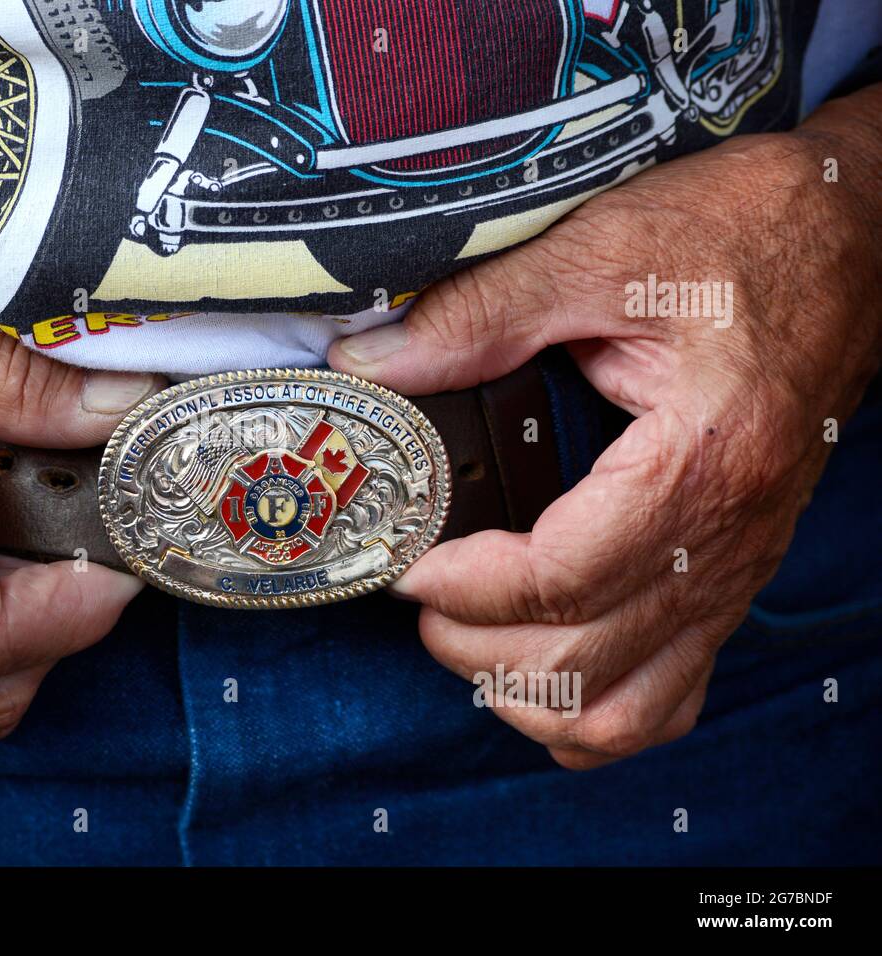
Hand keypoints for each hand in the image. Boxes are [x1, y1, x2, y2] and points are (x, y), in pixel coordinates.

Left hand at [330, 89, 881, 767]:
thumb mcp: (603, 247)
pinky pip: (670, 698)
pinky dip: (595, 710)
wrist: (853, 240)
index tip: (405, 564)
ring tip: (468, 637)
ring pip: (625, 708)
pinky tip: (540, 670)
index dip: (465, 587)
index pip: (561, 579)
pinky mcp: (732, 577)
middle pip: (583, 659)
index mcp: (700, 460)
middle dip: (474, 645)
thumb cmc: (740, 236)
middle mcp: (728, 539)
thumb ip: (481, 314)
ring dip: (528, 693)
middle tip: (420, 595)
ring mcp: (736, 571)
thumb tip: (372, 363)